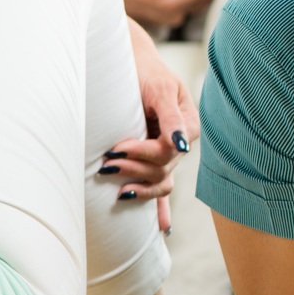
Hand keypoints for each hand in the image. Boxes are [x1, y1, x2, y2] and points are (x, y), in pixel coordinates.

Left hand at [100, 22, 201, 230]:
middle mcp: (180, 143)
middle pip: (163, 169)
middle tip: (106, 164)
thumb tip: (180, 146)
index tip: (117, 148)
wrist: (132, 63)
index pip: (168, 152)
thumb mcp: (160, 89)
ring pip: (160, 182)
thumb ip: (172, 117)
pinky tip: (163, 231)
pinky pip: (162, 190)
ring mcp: (169, 155)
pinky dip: (161, 209)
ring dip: (139, 188)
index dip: (142, 153)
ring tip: (116, 190)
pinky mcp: (155, 161)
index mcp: (187, 125)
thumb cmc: (145, 72)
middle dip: (134, 169)